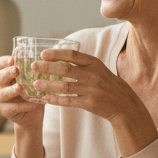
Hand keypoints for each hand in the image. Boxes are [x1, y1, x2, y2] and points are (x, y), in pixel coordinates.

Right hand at [0, 54, 45, 130]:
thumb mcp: (35, 80)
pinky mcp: (1, 109)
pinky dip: (22, 106)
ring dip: (11, 90)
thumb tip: (48, 57)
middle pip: (1, 76)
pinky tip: (33, 104)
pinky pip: (11, 107)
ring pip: (3, 93)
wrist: (32, 114)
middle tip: (17, 70)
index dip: (5, 61)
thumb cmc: (33, 93)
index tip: (14, 59)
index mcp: (6, 73)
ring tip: (20, 88)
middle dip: (8, 73)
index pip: (0, 63)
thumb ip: (36, 70)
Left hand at [25, 49, 155, 154]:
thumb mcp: (98, 69)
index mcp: (94, 63)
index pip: (73, 55)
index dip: (57, 53)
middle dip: (48, 67)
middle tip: (33, 66)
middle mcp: (93, 75)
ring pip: (65, 86)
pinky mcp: (90, 104)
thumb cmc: (106, 84)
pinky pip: (69, 101)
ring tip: (35, 84)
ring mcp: (92, 90)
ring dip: (49, 85)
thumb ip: (81, 63)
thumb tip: (57, 55)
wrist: (124, 104)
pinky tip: (45, 99)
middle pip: (66, 69)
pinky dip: (56, 100)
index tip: (42, 53)